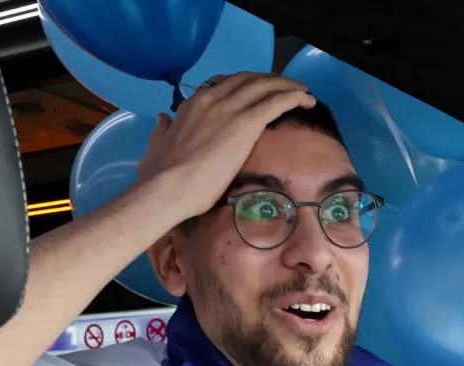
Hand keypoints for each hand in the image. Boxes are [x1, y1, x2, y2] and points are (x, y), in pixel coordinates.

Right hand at [135, 73, 315, 220]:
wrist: (167, 187)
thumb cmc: (160, 175)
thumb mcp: (156, 146)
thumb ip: (161, 132)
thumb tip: (162, 121)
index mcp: (193, 105)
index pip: (224, 84)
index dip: (244, 86)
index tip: (256, 92)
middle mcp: (212, 98)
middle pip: (248, 79)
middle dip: (269, 81)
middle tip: (285, 88)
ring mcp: (230, 108)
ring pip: (266, 85)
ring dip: (287, 85)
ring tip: (302, 92)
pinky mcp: (246, 122)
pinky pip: (277, 101)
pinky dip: (295, 96)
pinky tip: (307, 100)